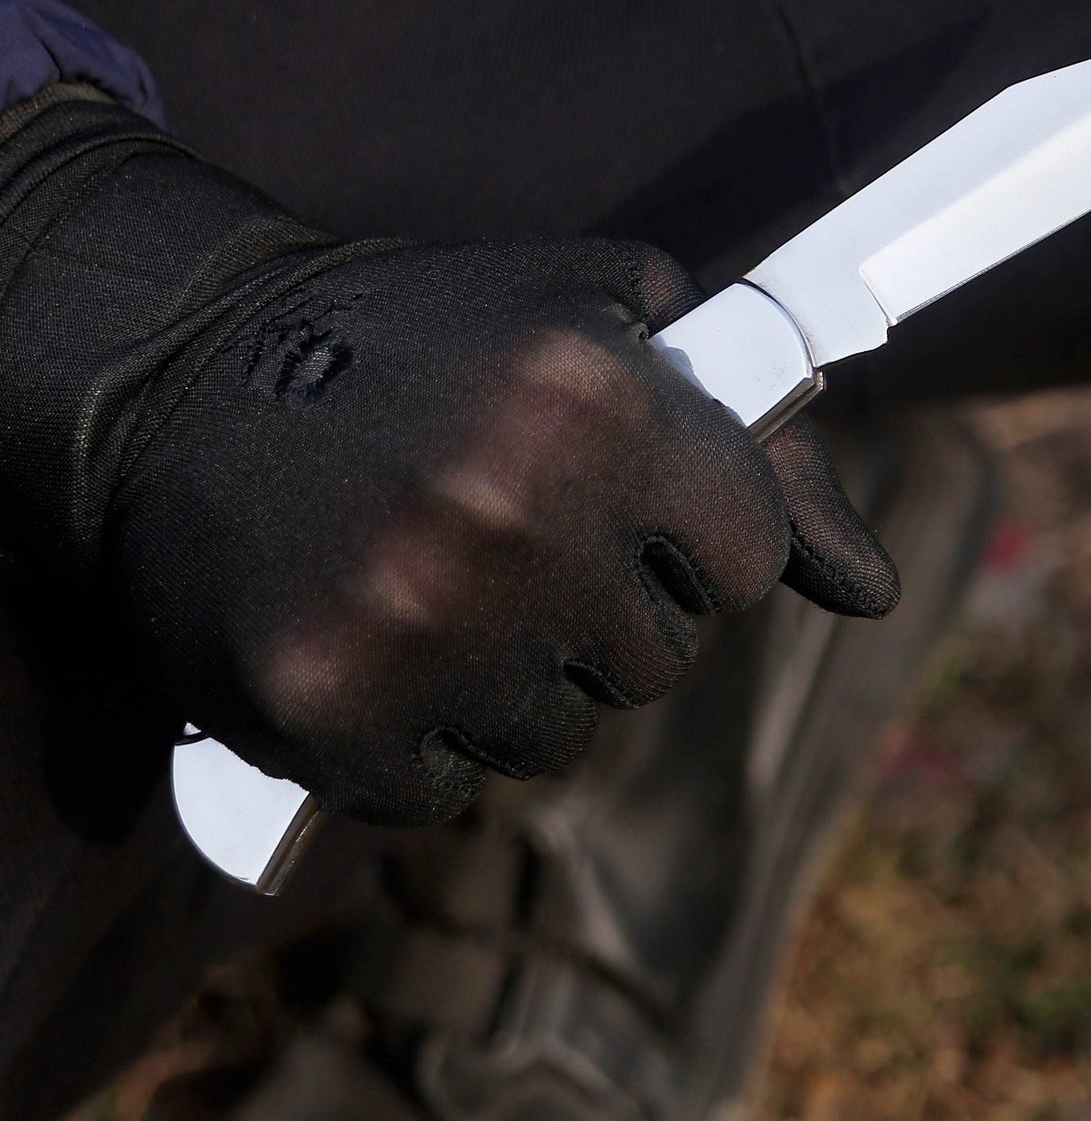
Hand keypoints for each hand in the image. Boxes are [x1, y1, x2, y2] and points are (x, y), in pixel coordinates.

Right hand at [0, 95, 896, 823]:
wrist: (185, 373)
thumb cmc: (419, 343)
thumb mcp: (595, 332)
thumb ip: (760, 452)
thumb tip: (875, 587)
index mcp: (600, 402)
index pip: (753, 561)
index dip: (702, 545)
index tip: (645, 524)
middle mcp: (517, 515)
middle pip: (662, 659)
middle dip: (610, 610)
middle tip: (515, 539)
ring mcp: (417, 627)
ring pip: (559, 735)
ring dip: (519, 678)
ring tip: (441, 584)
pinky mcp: (326, 717)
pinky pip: (447, 788)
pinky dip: (424, 735)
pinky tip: (378, 640)